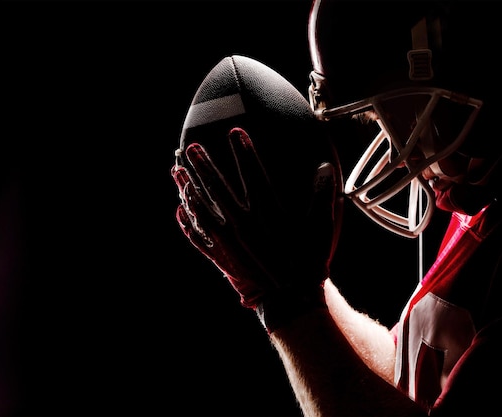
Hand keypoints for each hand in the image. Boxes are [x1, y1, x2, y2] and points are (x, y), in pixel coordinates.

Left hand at [172, 127, 341, 311]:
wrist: (291, 298)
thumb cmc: (307, 261)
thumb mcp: (321, 227)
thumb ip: (322, 196)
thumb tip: (324, 168)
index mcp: (267, 212)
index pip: (252, 173)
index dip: (244, 150)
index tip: (235, 132)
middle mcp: (243, 223)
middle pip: (218, 188)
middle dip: (204, 165)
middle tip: (191, 147)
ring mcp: (229, 241)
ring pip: (202, 209)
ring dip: (189, 188)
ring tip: (177, 171)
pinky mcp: (222, 257)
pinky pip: (199, 238)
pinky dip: (188, 224)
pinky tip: (180, 210)